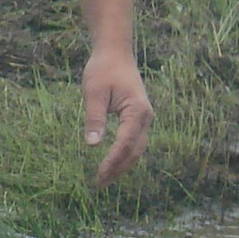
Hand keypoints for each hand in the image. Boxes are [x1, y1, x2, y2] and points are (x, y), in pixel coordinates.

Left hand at [80, 45, 151, 188]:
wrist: (115, 53)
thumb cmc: (103, 70)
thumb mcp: (94, 92)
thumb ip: (94, 118)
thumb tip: (92, 145)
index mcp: (137, 111)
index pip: (126, 143)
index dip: (113, 160)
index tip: (99, 174)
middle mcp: (146, 117)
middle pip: (134, 151)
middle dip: (118, 169)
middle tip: (99, 183)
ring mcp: (144, 119)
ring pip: (136, 149)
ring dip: (121, 165)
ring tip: (103, 179)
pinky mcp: (138, 118)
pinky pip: (133, 142)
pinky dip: (124, 155)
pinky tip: (111, 164)